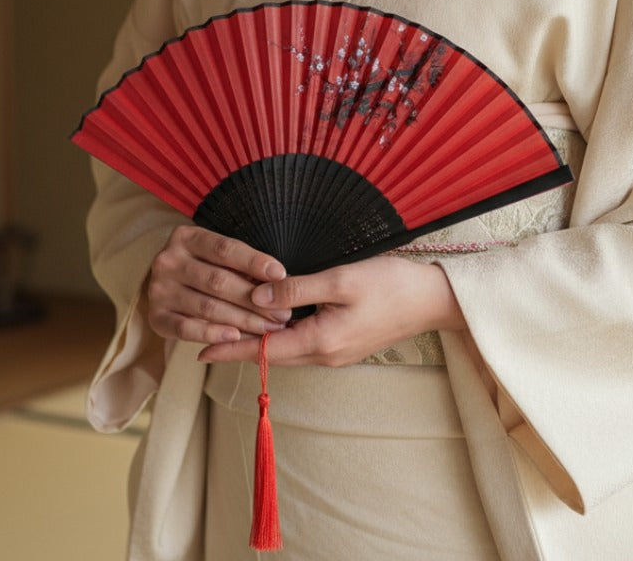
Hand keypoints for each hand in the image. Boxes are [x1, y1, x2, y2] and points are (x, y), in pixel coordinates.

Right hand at [145, 225, 290, 344]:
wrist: (168, 285)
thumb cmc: (205, 266)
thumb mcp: (220, 257)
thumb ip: (243, 266)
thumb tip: (280, 282)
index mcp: (186, 237)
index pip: (225, 249)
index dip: (254, 262)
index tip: (280, 275)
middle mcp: (168, 260)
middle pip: (218, 281)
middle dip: (255, 300)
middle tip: (282, 315)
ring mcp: (159, 289)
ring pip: (207, 307)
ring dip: (242, 320)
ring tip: (268, 328)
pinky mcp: (156, 316)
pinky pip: (186, 328)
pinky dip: (212, 334)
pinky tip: (235, 337)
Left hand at [197, 255, 465, 365]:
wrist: (432, 301)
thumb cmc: (391, 285)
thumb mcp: (341, 279)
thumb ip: (297, 288)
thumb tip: (257, 296)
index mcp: (321, 341)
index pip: (264, 349)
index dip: (230, 348)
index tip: (199, 350)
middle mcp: (325, 354)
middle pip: (271, 353)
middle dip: (238, 345)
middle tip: (205, 335)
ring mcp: (336, 352)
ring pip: (286, 349)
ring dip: (259, 340)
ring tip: (230, 328)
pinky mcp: (344, 344)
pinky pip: (302, 344)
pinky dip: (280, 336)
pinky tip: (271, 321)